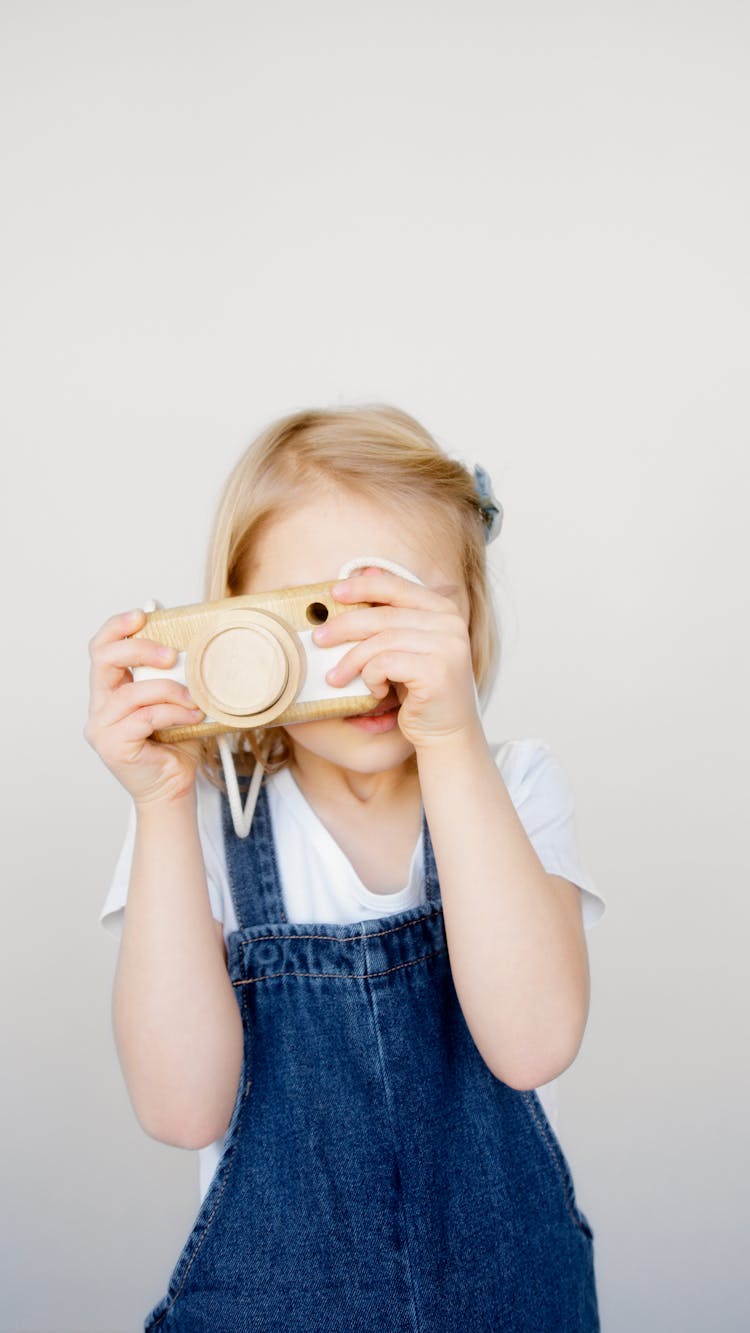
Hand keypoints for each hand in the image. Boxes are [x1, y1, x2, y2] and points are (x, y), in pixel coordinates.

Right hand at [84, 608, 205, 805]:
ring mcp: (102, 727)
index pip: (101, 648)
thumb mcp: (175, 700)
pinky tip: (192, 715)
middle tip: (172, 655)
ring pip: (133, 692)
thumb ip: (173, 676)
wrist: (174, 788)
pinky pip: (145, 717)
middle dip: (140, 648)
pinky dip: (173, 712)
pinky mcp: (113, 745)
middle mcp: (99, 706)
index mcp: (110, 690)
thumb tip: (193, 643)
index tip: (143, 615)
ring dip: (170, 690)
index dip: (117, 627)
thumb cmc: (175, 745)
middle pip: (104, 659)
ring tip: (195, 699)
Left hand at [312, 567, 479, 748]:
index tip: (333, 593)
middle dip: (344, 626)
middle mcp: (450, 623)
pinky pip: (386, 664)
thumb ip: (392, 613)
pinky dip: (371, 677)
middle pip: (383, 614)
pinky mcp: (437, 672)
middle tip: (319, 639)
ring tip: (335, 677)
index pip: (397, 586)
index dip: (363, 586)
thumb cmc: (420, 690)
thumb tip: (364, 572)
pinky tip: (375, 690)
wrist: (447, 733)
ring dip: (351, 660)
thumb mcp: (407, 646)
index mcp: (444, 609)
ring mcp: (447, 647)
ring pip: (381, 641)